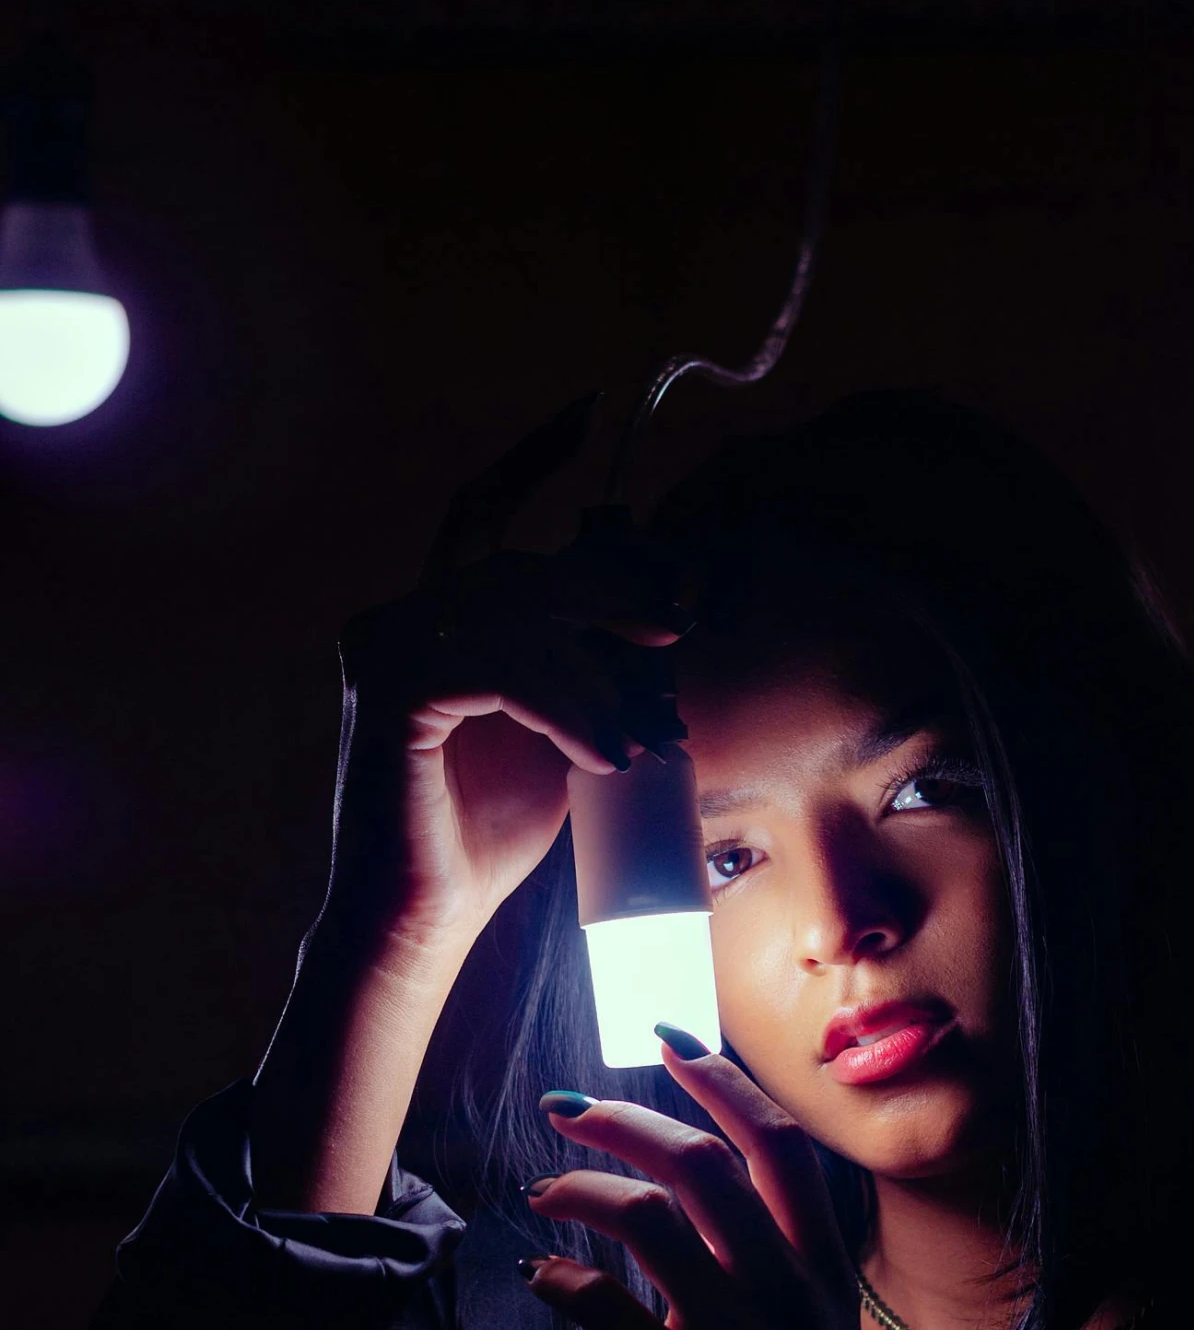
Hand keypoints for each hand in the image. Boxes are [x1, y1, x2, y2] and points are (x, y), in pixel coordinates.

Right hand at [326, 487, 690, 950]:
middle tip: (675, 629)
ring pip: (519, 624)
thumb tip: (666, 623)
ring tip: (635, 746)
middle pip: (520, 571)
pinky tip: (606, 756)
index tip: (591, 412)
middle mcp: (395, 622)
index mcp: (430, 621)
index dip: (529, 459)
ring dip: (596, 682)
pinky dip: (568, 710)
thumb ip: (587, 671)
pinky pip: (503, 673)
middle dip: (609, 595)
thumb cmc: (486, 837)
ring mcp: (382, 652)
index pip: (478, 515)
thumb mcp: (558, 734)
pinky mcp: (390, 694)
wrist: (426, 916)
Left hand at [519, 1040, 907, 1329]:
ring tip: (542, 1191)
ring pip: (653, 1216)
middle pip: (703, 1160)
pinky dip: (563, 1281)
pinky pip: (607, 1309)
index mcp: (824, 1272)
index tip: (669, 1040)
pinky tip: (541, 1281)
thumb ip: (784, 1278)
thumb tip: (722, 1220)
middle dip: (625, 1119)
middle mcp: (787, 1290)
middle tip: (566, 1109)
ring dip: (583, 1189)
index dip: (720, 1081)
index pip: (778, 1144)